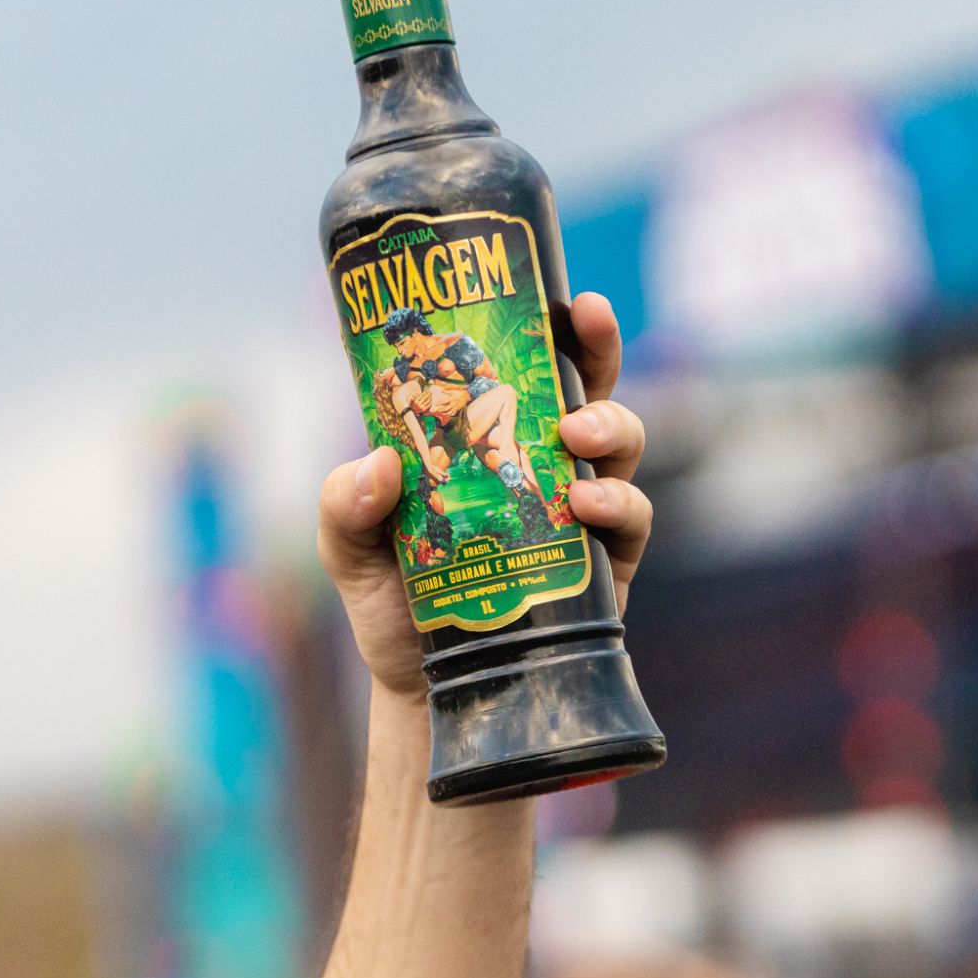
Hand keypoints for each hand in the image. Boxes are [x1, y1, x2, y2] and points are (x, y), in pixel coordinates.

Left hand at [317, 292, 652, 699]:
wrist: (425, 689)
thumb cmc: (395, 599)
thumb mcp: (347, 547)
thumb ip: (344, 504)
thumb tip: (379, 464)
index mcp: (490, 436)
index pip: (526, 364)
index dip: (548, 321)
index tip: (556, 289)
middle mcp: (544, 460)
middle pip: (588, 384)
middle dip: (598, 345)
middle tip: (585, 322)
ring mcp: (581, 509)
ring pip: (619, 442)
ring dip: (609, 423)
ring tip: (577, 433)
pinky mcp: (605, 564)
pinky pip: (632, 518)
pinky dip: (619, 502)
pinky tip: (586, 504)